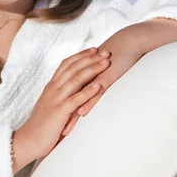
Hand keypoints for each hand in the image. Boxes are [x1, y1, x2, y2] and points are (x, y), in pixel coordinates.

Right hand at [12, 47, 109, 172]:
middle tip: (105, 52)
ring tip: (106, 63)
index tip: (94, 49)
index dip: (81, 55)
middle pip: (73, 68)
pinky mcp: (59, 111)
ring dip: (92, 69)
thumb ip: (62, 96)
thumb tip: (75, 91)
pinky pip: (75, 99)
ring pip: (75, 79)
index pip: (66, 64)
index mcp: (51, 86)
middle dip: (90, 58)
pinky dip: (87, 91)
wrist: (28, 140)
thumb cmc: (42, 125)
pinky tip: (98, 86)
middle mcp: (53, 88)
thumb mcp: (51, 105)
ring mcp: (55, 99)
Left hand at [61, 19, 176, 135]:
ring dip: (70, 114)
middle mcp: (83, 76)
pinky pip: (95, 91)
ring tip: (63, 131)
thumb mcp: (99, 71)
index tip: (48, 126)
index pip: (64, 95)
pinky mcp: (105, 77)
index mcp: (79, 74)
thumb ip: (90, 81)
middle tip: (51, 133)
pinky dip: (88, 102)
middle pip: (67, 99)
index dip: (55, 110)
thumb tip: (85, 95)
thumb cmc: (115, 57)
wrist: (128, 42)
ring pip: (78, 96)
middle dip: (59, 117)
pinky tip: (82, 113)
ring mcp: (93, 77)